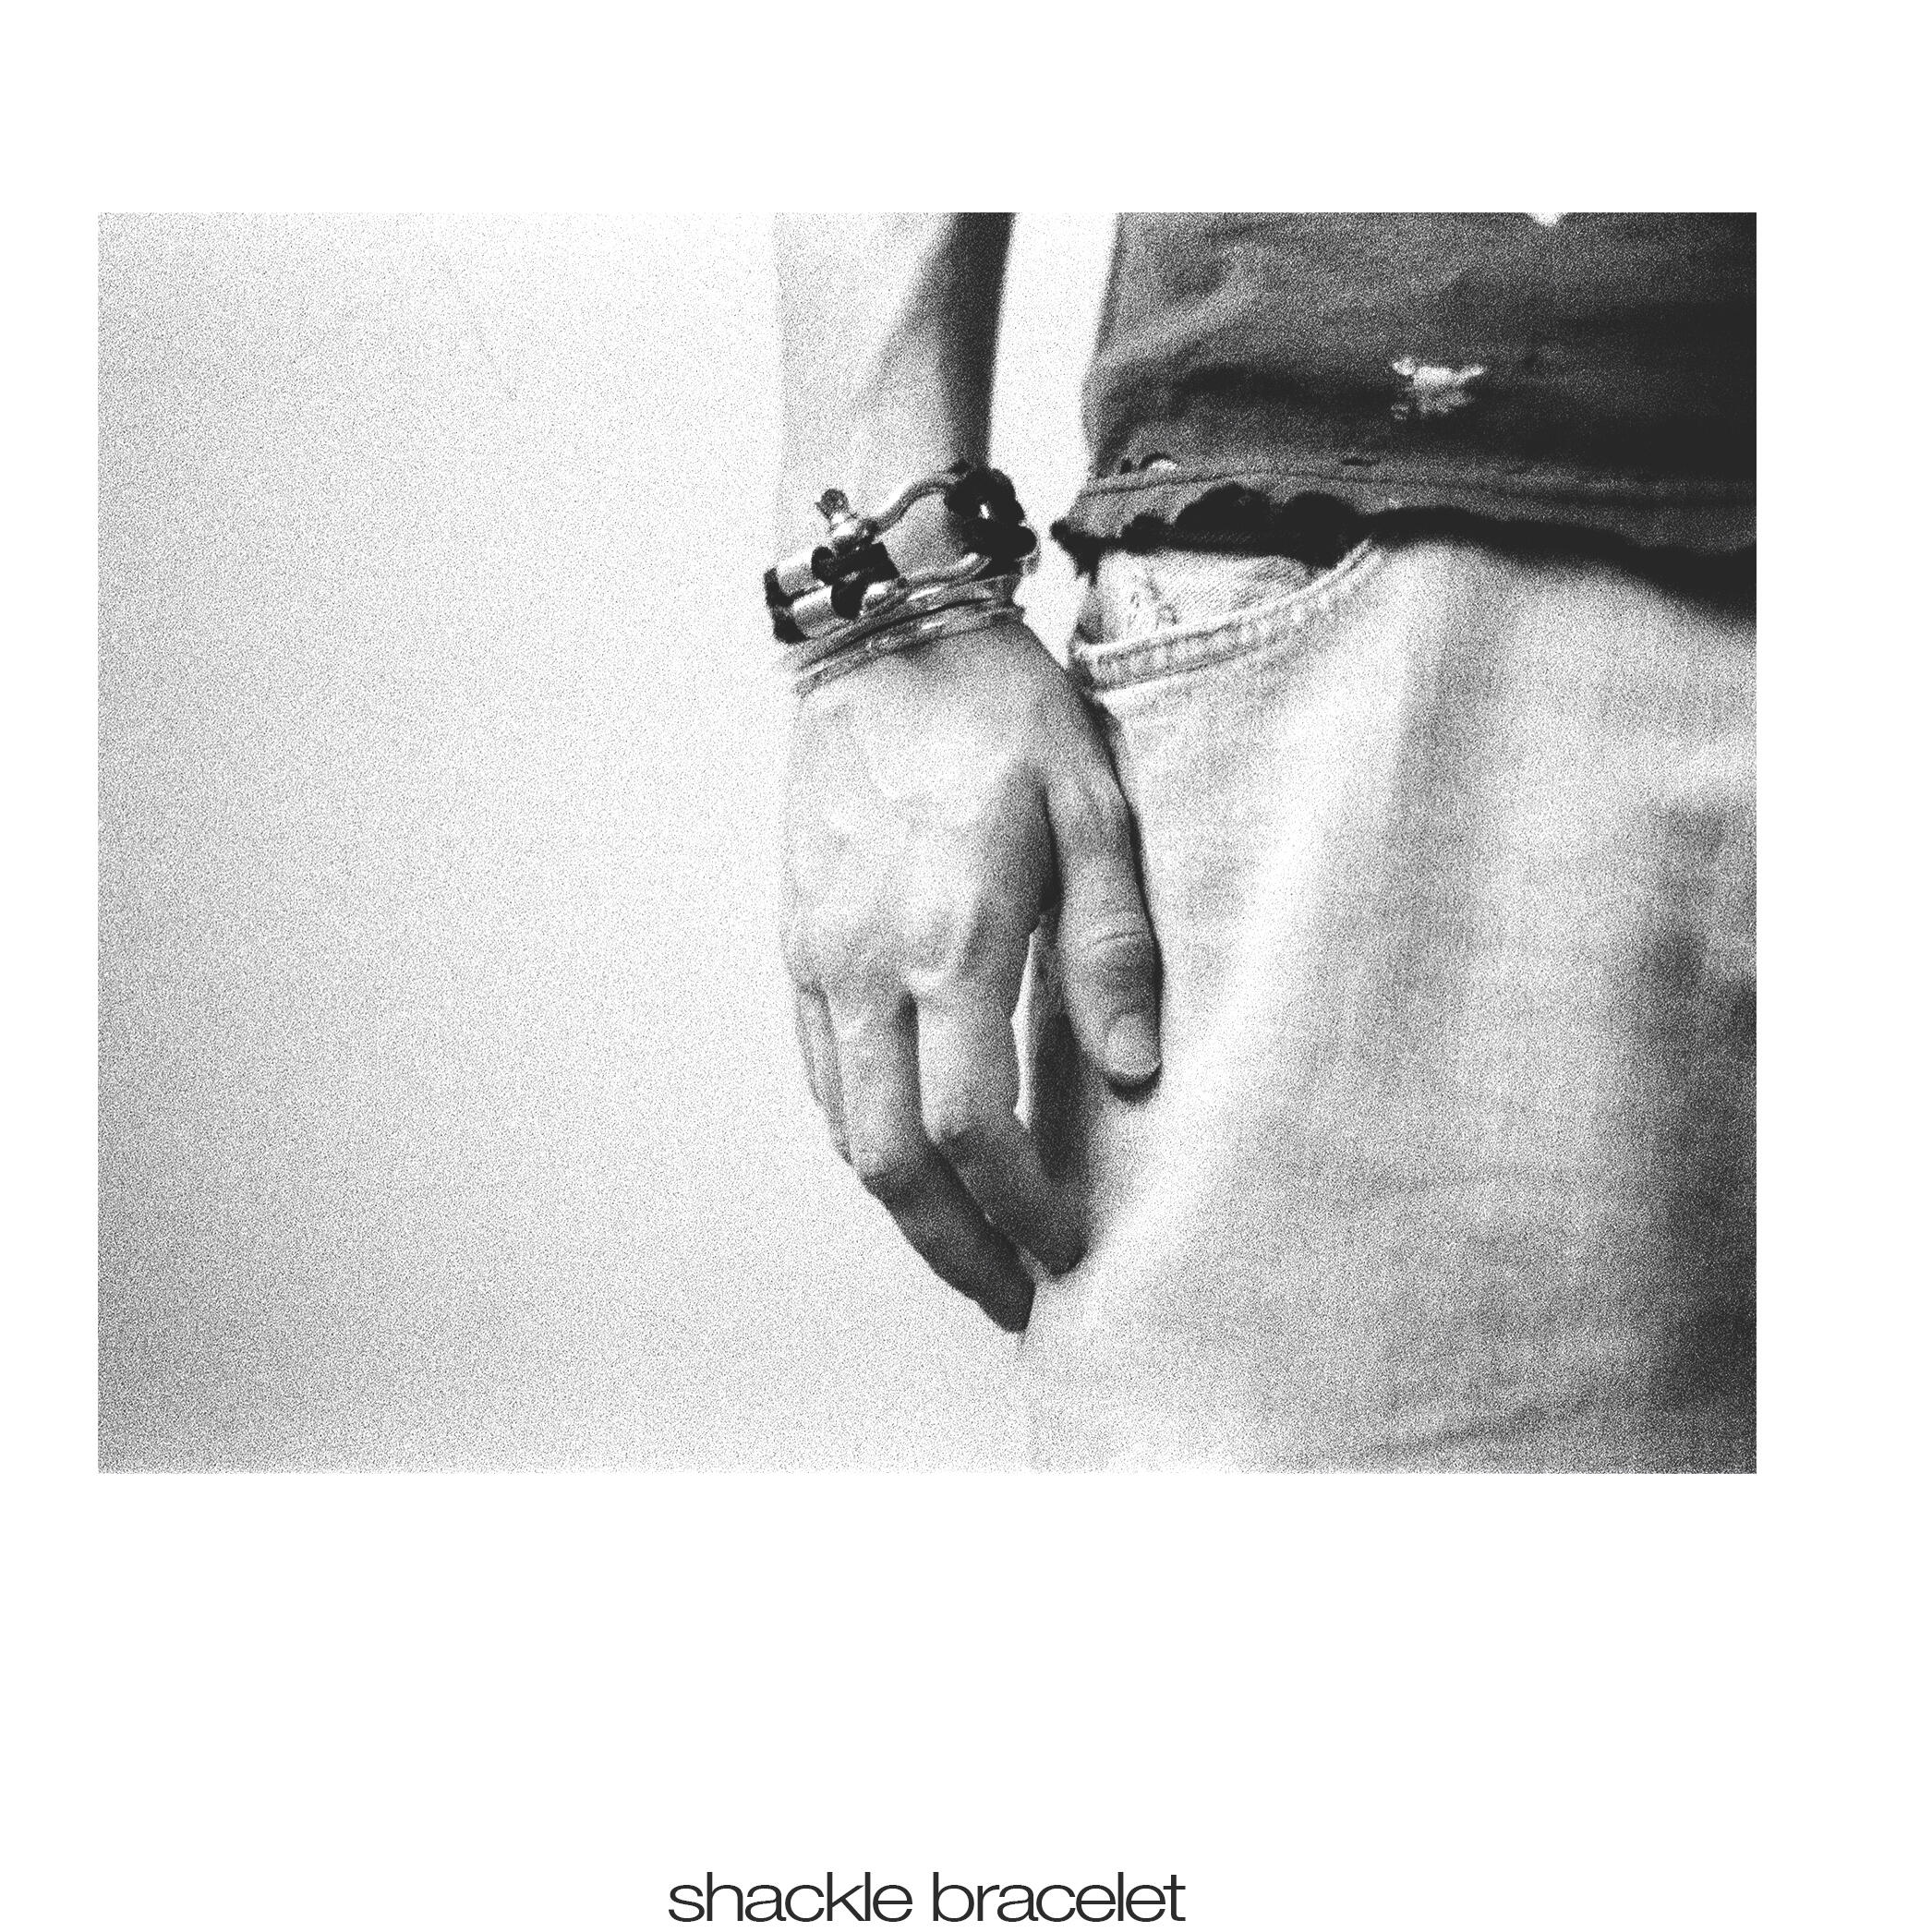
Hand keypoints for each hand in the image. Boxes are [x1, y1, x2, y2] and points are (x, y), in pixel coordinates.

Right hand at [780, 621, 1160, 1332]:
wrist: (882, 635)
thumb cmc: (1003, 712)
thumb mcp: (1095, 806)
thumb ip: (1114, 944)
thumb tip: (1132, 1075)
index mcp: (952, 934)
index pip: (971, 1124)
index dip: (1017, 1206)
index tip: (1065, 1245)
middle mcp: (869, 964)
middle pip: (891, 1161)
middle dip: (952, 1247)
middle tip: (1012, 1296)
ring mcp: (821, 959)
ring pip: (846, 1131)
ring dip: (905, 1209)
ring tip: (970, 1248)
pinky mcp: (799, 945)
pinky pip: (824, 1077)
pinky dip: (866, 1140)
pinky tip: (914, 1160)